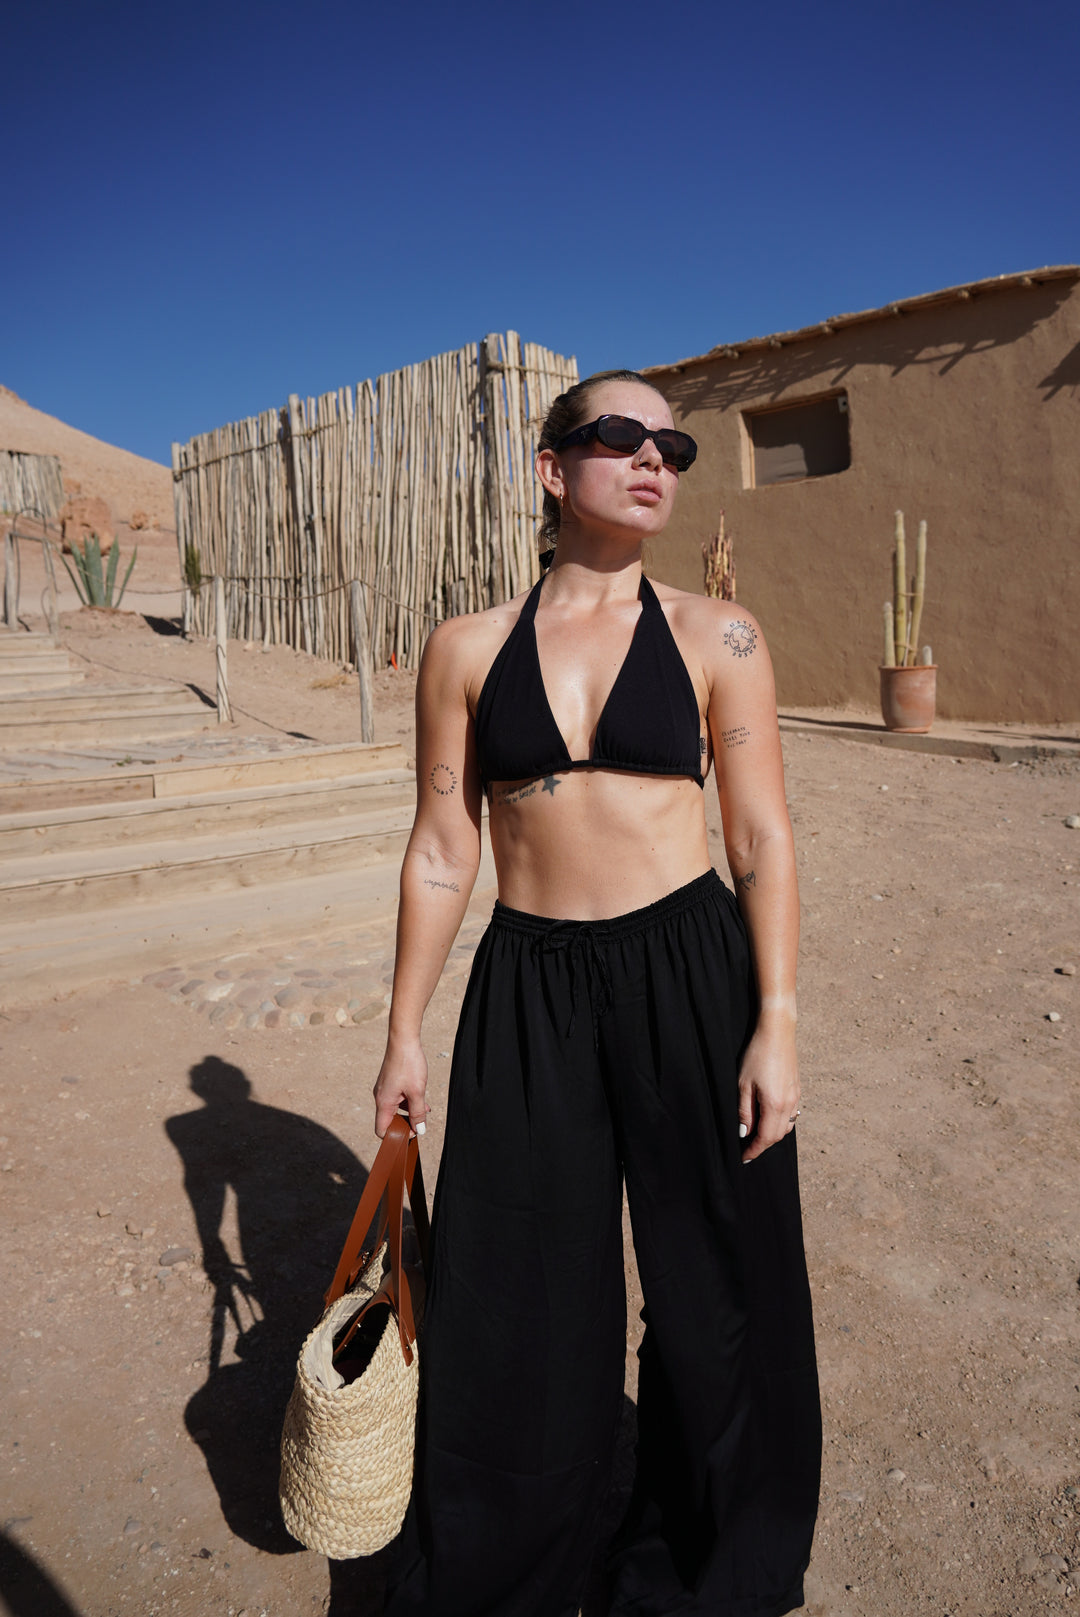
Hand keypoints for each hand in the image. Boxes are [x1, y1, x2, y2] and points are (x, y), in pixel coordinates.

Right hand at [373, 1036, 428, 1139]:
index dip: (394, 1136)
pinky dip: (408, 1101)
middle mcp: (380, 1097)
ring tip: (425, 1109)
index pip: (382, 1130)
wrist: (403, 1040)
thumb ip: (418, 1113)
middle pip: (389, 1120)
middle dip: (405, 1123)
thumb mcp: (417, 1092)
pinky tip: (421, 1099)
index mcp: (383, 1103)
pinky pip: (397, 1097)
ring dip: (409, 1111)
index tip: (411, 1134)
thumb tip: (420, 1131)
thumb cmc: (409, 1064)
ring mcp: (384, 1089)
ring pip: (395, 1108)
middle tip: (421, 1123)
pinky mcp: (389, 1081)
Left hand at [737, 1021, 799, 1163]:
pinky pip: (791, 1115)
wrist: (777, 1032)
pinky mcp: (797, 1089)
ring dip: (772, 1135)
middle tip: (747, 1149)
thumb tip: (744, 1133)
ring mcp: (796, 1097)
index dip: (754, 1150)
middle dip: (762, 1145)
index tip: (743, 1158)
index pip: (765, 1138)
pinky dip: (780, 1123)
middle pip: (777, 1136)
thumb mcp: (743, 1084)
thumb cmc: (757, 1055)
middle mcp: (789, 1104)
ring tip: (757, 1136)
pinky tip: (770, 1118)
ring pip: (786, 1127)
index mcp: (775, 1105)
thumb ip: (744, 1111)